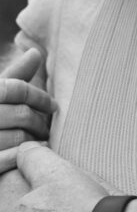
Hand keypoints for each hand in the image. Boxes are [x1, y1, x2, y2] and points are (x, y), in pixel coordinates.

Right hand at [0, 49, 54, 168]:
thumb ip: (16, 75)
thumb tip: (36, 51)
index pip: (17, 88)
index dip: (40, 97)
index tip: (54, 106)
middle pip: (22, 114)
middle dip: (40, 121)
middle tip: (47, 128)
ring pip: (19, 138)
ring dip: (35, 141)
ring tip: (40, 141)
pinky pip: (7, 159)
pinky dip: (22, 157)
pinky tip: (28, 155)